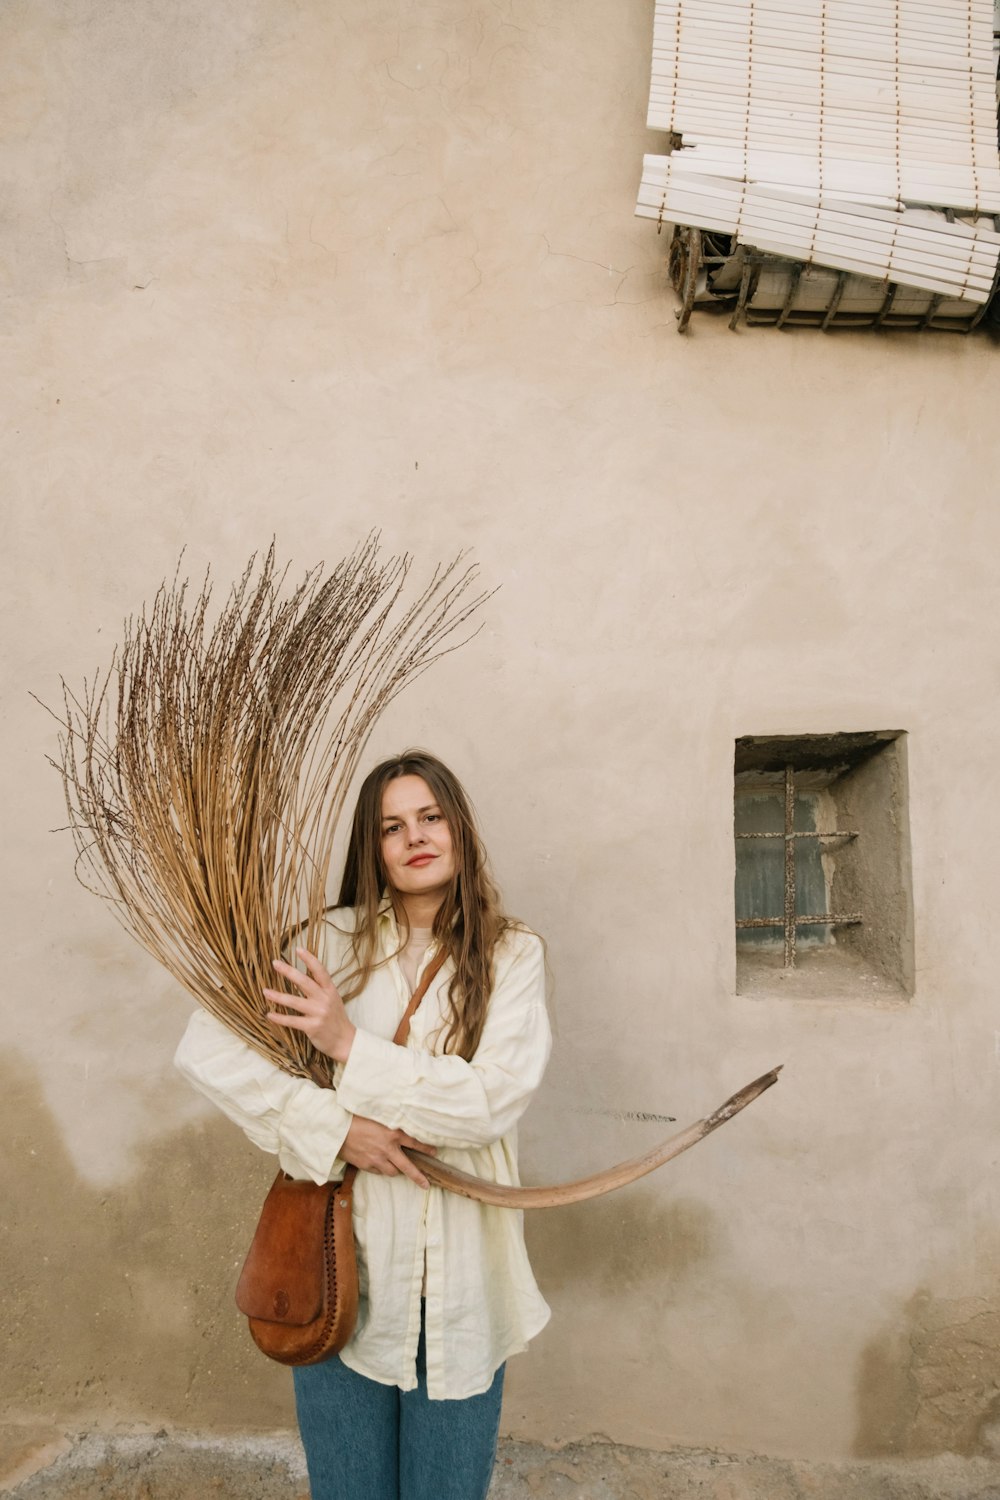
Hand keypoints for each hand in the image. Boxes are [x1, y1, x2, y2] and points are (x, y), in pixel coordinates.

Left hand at [265, 948, 356, 1063]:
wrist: (345, 1041)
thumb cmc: (336, 1019)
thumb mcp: (333, 1000)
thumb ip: (320, 989)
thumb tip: (301, 977)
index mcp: (330, 991)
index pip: (320, 971)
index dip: (309, 960)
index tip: (298, 949)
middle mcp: (324, 1000)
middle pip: (304, 982)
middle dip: (288, 971)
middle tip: (275, 963)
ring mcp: (318, 1013)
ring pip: (294, 1001)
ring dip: (278, 996)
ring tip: (265, 991)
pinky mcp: (312, 1027)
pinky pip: (292, 1020)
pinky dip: (279, 1018)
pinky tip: (269, 1014)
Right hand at [340, 1115, 437, 1189]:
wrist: (337, 1129)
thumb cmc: (357, 1118)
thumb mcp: (378, 1116)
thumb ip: (391, 1123)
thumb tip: (400, 1124)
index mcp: (393, 1133)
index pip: (415, 1143)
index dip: (426, 1148)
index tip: (435, 1152)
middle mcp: (387, 1148)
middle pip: (407, 1167)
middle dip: (418, 1177)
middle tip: (426, 1184)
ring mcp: (376, 1159)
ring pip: (392, 1172)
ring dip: (396, 1170)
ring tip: (397, 1167)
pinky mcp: (366, 1165)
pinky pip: (378, 1172)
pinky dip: (381, 1169)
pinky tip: (380, 1163)